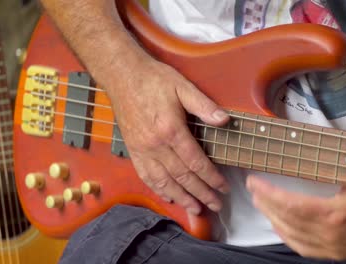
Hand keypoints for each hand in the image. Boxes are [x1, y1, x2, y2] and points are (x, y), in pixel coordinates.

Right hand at [110, 58, 229, 214]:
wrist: (122, 76)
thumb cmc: (152, 79)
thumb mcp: (182, 86)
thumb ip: (203, 105)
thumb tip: (224, 119)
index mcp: (170, 130)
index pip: (195, 161)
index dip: (211, 177)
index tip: (223, 186)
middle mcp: (156, 145)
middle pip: (182, 176)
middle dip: (201, 193)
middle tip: (215, 204)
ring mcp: (142, 150)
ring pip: (163, 182)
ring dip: (181, 198)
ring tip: (195, 209)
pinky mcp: (133, 150)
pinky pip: (145, 176)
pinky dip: (158, 190)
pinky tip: (168, 197)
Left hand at [246, 176, 345, 260]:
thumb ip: (336, 167)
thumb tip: (310, 151)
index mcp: (335, 217)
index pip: (289, 205)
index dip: (267, 194)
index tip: (253, 182)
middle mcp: (330, 238)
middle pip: (286, 221)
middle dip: (265, 204)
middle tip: (252, 189)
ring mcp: (334, 250)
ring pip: (292, 237)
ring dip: (272, 219)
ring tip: (261, 203)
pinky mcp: (340, 255)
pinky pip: (305, 249)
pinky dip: (288, 237)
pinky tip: (281, 227)